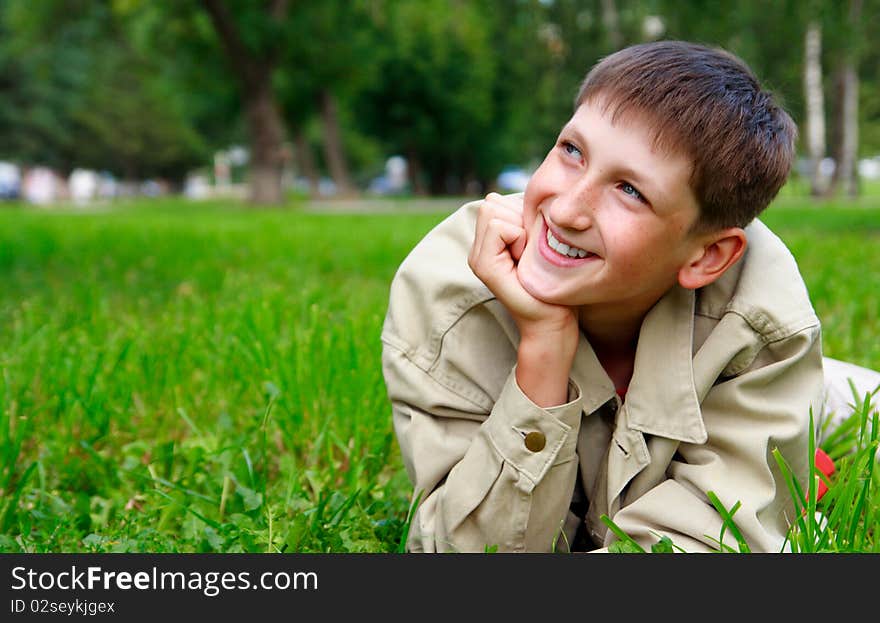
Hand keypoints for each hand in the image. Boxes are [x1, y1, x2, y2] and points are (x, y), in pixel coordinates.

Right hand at [468, 193, 575, 335]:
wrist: (553, 320)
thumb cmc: (555, 283)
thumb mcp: (540, 243)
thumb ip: (526, 221)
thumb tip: (530, 195)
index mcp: (488, 243)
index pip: (495, 201)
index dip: (520, 214)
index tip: (533, 244)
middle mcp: (477, 249)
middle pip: (491, 203)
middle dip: (518, 219)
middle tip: (530, 251)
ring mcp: (477, 258)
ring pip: (493, 211)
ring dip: (520, 229)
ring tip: (528, 257)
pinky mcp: (483, 266)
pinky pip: (498, 228)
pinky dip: (518, 238)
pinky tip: (525, 262)